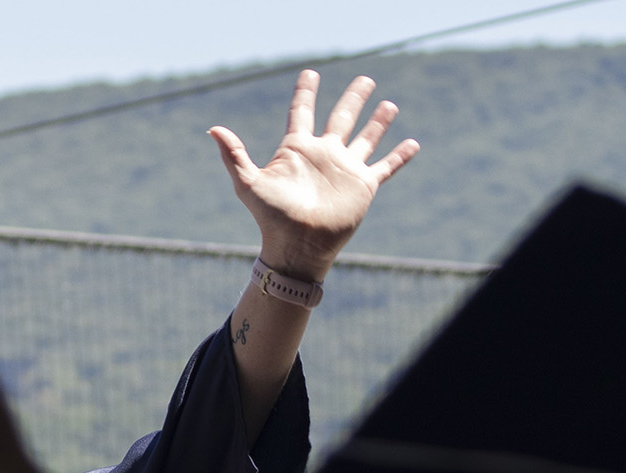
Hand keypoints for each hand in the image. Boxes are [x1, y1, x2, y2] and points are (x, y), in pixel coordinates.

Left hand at [209, 71, 418, 280]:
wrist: (297, 247)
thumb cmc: (271, 218)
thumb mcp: (248, 183)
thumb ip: (234, 155)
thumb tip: (212, 129)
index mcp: (298, 149)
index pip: (302, 111)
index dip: (306, 92)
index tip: (310, 73)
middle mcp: (324, 154)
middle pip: (341, 118)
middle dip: (353, 98)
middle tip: (365, 79)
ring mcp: (345, 169)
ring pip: (366, 138)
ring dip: (378, 121)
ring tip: (389, 104)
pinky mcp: (363, 186)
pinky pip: (385, 166)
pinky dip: (399, 156)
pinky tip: (413, 143)